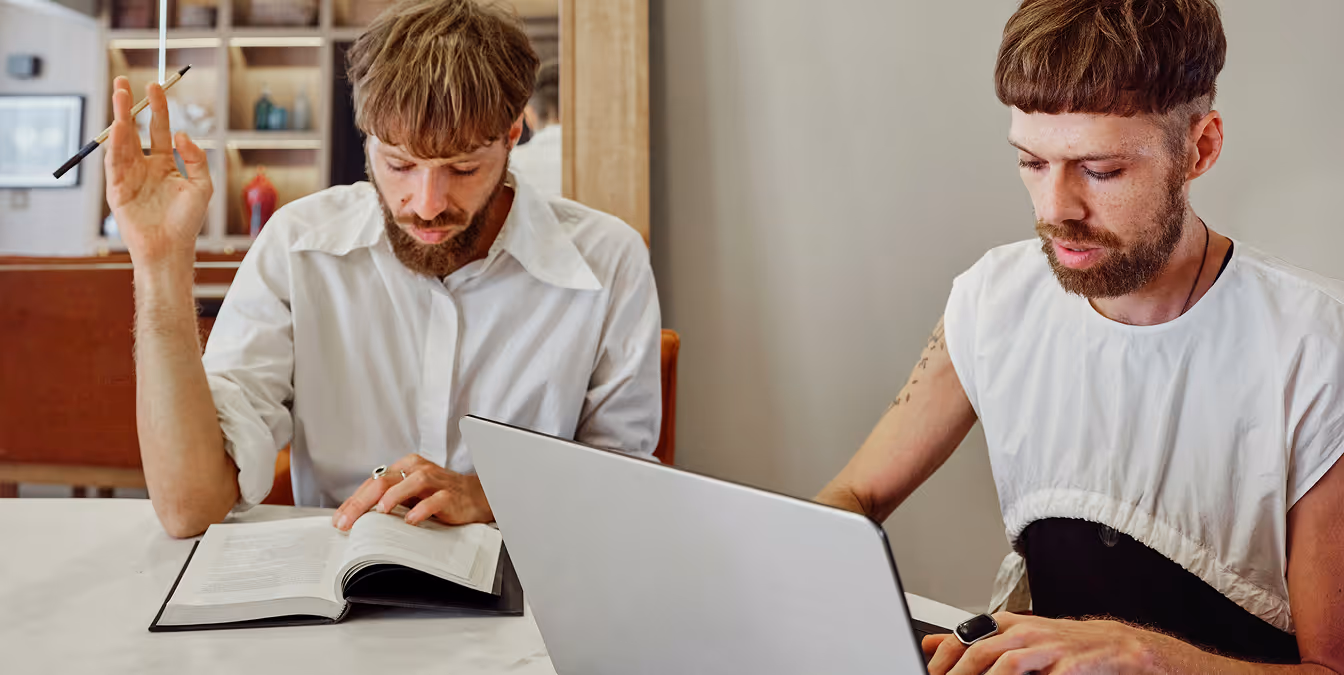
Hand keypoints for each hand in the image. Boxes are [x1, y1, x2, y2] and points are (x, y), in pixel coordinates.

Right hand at [104, 76, 211, 266]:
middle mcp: (145, 166)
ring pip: (121, 141)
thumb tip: (182, 134)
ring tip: (119, 97)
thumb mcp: (202, 185)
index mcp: (165, 164)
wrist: (170, 248)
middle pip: (134, 130)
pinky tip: (119, 127)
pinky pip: (114, 162)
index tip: (155, 87)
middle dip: (128, 106)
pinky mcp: (116, 189)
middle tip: (122, 82)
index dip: (157, 108)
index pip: (159, 129)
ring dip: (119, 118)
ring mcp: (129, 176)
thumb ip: (196, 158)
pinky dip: (115, 144)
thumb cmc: (188, 221)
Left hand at [332, 454, 492, 530]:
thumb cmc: (438, 495)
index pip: (373, 482)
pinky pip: (435, 500)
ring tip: (380, 511)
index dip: (354, 501)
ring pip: (411, 483)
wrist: (474, 496)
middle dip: (362, 502)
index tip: (340, 519)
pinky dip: (422, 509)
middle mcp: (417, 470)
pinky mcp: (450, 495)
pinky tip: (411, 520)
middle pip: (385, 481)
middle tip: (347, 521)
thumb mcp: (410, 494)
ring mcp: (435, 481)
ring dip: (393, 497)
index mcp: (405, 467)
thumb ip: (388, 499)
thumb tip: (356, 516)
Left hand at [923, 613, 1163, 674]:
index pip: (964, 637)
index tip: (929, 673)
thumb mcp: (1014, 637)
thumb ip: (972, 641)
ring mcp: (1046, 649)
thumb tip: (929, 644)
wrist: (1115, 647)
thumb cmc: (1061, 644)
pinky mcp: (1067, 667)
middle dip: (957, 673)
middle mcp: (1024, 633)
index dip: (942, 658)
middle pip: (980, 651)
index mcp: (1008, 625)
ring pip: (1005, 664)